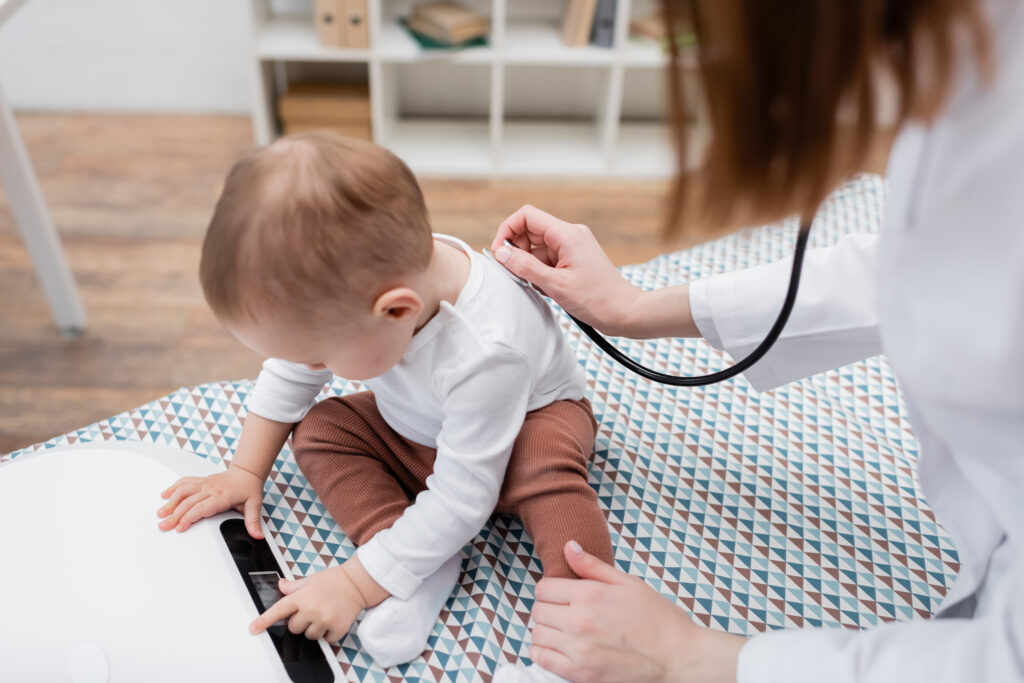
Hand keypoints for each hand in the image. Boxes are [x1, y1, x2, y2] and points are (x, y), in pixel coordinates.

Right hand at [157, 465, 264, 537]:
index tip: (180, 527)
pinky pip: (185, 482)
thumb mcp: (255, 505)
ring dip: (171, 501)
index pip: (202, 507)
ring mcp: (205, 483)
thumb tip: (257, 536)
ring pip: (184, 490)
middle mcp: (211, 488)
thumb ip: (253, 522)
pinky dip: (174, 488)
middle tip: (164, 526)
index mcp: (222, 496)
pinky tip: (165, 495)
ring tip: (161, 513)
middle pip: (189, 502)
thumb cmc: (249, 488)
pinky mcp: (201, 480)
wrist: (247, 472)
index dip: (189, 517)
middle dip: (175, 515)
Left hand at [248, 565, 365, 642]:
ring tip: (325, 613)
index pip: (278, 610)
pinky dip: (329, 633)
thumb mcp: (311, 579)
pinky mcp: (337, 628)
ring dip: (315, 628)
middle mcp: (312, 609)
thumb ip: (294, 586)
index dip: (264, 621)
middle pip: (294, 628)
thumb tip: (281, 585)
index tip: (253, 629)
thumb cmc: (334, 579)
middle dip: (300, 621)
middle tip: (313, 609)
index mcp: (302, 596)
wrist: (358, 583)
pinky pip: (326, 639)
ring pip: (309, 635)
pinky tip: (334, 619)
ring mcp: (324, 620)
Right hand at [491, 205, 641, 335]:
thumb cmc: (596, 300)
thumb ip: (525, 267)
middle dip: (518, 251)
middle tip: (516, 274)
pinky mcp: (575, 259)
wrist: (624, 313)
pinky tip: (548, 289)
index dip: (508, 231)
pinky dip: (541, 272)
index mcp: (567, 234)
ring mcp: (573, 246)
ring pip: (538, 248)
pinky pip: (548, 259)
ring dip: (530, 265)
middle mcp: (570, 235)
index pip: (527, 216)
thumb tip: (501, 253)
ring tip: (539, 286)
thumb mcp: (555, 285)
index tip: (500, 253)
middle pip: (530, 231)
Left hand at [529, 541, 745, 682]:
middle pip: (537, 610)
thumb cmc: (659, 618)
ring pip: (537, 635)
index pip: (543, 588)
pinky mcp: (581, 674)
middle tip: (565, 612)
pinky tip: (560, 648)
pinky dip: (544, 653)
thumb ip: (593, 566)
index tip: (562, 594)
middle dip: (548, 608)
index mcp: (590, 594)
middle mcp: (579, 621)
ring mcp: (579, 650)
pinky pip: (542, 659)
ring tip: (564, 630)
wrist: (680, 658)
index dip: (551, 589)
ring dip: (546, 630)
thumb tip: (569, 546)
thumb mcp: (629, 583)